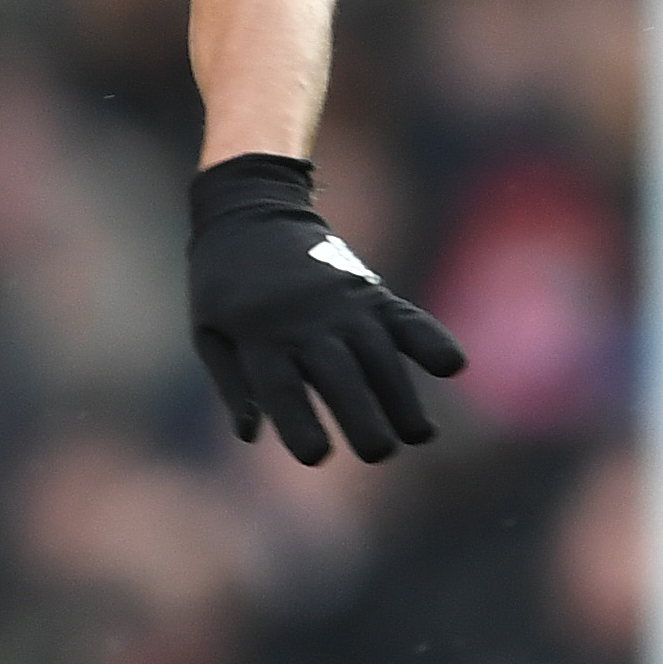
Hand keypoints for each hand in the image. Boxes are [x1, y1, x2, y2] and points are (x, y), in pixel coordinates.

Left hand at [185, 152, 464, 466]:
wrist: (250, 208)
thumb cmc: (224, 283)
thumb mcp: (209, 330)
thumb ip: (232, 383)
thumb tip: (251, 434)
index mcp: (257, 335)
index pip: (281, 388)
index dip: (300, 424)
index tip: (317, 455)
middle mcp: (304, 320)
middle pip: (340, 376)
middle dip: (363, 417)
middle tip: (379, 452)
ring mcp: (342, 303)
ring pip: (379, 354)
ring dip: (402, 397)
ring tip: (419, 435)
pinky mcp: (369, 291)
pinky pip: (405, 318)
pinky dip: (430, 339)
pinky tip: (452, 367)